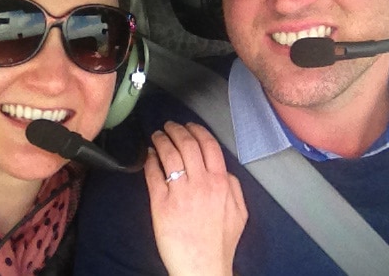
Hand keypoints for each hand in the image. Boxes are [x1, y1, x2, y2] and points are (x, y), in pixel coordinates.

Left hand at [145, 121, 247, 275]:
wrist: (202, 266)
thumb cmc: (221, 242)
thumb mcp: (240, 212)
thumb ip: (234, 186)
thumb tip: (224, 171)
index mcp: (221, 182)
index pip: (208, 145)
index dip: (196, 131)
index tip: (188, 126)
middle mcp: (201, 183)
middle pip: (187, 144)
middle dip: (176, 130)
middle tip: (169, 126)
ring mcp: (180, 192)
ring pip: (169, 154)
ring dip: (161, 140)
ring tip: (157, 136)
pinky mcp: (161, 204)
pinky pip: (154, 174)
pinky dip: (150, 160)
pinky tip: (148, 155)